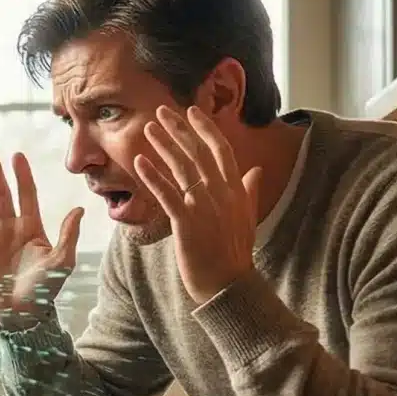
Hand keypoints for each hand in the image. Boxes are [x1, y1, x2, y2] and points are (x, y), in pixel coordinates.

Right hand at [0, 151, 83, 324]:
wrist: (24, 314)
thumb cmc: (45, 289)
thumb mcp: (62, 260)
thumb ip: (69, 234)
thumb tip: (80, 208)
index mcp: (31, 228)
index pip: (26, 195)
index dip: (22, 176)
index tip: (17, 156)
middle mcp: (10, 229)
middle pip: (2, 196)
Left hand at [135, 105, 264, 304]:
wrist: (229, 285)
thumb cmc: (235, 253)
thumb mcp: (247, 217)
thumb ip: (249, 191)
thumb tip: (256, 170)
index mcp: (235, 190)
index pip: (221, 150)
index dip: (205, 129)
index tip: (192, 111)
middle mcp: (221, 193)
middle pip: (199, 153)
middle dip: (180, 129)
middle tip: (162, 111)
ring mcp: (204, 207)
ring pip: (182, 168)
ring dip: (164, 146)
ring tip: (149, 128)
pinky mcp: (187, 223)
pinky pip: (167, 194)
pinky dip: (153, 176)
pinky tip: (140, 161)